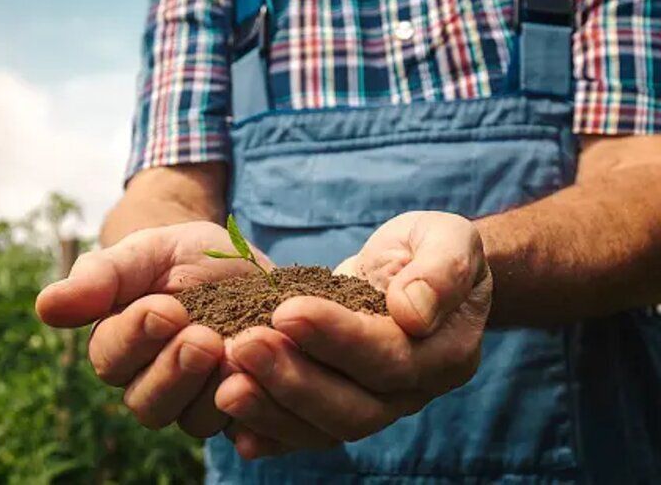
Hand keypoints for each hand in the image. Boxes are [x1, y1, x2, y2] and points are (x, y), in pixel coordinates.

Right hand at [35, 221, 272, 437]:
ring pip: (194, 421)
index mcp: (121, 345)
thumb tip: (45, 306)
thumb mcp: (147, 252)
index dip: (137, 336)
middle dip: (175, 371)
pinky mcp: (241, 408)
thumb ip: (102, 277)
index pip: (113, 358)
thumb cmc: (183, 255)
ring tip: (237, 353)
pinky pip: (244, 427)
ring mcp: (198, 399)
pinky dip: (254, 412)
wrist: (241, 262)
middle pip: (148, 403)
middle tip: (204, 338)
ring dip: (213, 391)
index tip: (166, 308)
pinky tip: (264, 384)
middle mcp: (153, 381)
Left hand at [215, 212, 491, 458]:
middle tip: (242, 346)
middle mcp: (410, 392)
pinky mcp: (340, 405)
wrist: (414, 270)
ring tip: (226, 383)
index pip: (390, 357)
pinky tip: (232, 426)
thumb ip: (441, 271)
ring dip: (272, 409)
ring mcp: (374, 406)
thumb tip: (413, 313)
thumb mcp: (448, 239)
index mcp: (444, 353)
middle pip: (353, 408)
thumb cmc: (431, 247)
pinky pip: (305, 432)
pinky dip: (269, 434)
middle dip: (293, 380)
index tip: (287, 311)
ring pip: (324, 428)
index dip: (338, 339)